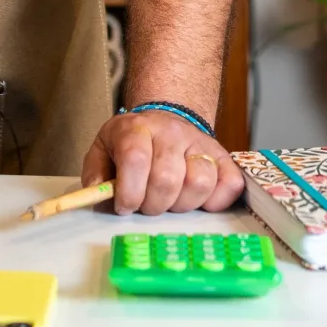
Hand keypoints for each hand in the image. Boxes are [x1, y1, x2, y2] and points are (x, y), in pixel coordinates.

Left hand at [81, 108, 243, 214]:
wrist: (166, 121)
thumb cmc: (132, 144)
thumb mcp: (103, 150)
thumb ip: (96, 175)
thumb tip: (98, 197)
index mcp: (137, 128)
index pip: (135, 160)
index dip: (129, 192)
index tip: (125, 206)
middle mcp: (171, 132)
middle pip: (166, 179)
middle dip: (153, 205)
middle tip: (146, 204)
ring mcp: (200, 143)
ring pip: (199, 183)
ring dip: (181, 205)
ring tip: (170, 200)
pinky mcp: (224, 157)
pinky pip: (229, 185)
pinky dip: (214, 201)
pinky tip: (196, 199)